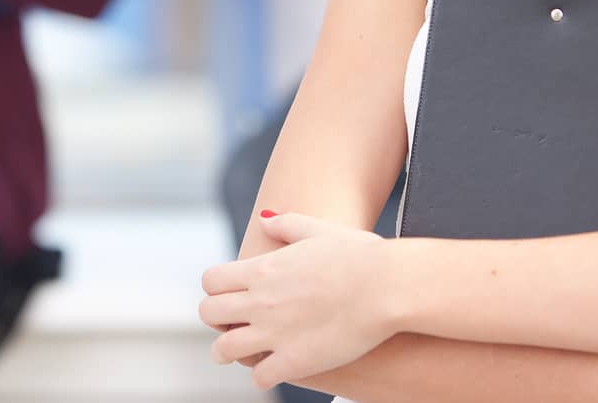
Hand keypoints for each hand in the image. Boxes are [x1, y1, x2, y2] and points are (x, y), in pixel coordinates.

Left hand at [199, 212, 397, 390]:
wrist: (388, 287)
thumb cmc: (361, 256)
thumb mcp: (320, 230)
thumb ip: (287, 225)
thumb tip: (264, 221)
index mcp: (263, 269)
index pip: (211, 281)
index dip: (216, 289)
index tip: (229, 295)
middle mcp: (260, 301)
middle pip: (209, 313)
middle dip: (216, 319)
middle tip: (229, 325)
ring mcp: (274, 333)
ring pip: (224, 349)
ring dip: (228, 352)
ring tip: (239, 354)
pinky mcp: (294, 361)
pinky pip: (259, 377)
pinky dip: (262, 376)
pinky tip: (274, 370)